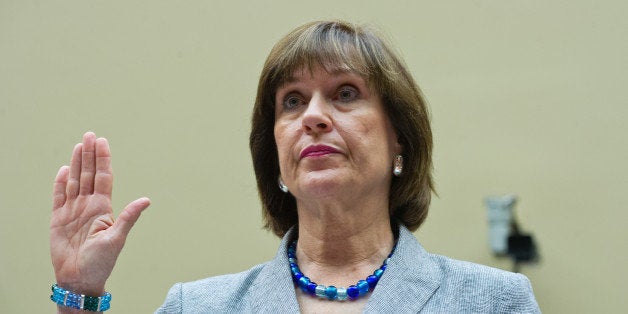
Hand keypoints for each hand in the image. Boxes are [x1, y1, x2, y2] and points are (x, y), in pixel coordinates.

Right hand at [50, 132, 149, 295]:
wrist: (79, 279)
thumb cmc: (101, 262)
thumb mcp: (117, 238)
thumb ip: (128, 217)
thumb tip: (147, 200)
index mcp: (103, 208)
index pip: (103, 177)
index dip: (103, 159)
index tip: (103, 142)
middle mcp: (89, 206)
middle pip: (89, 174)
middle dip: (90, 155)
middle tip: (90, 135)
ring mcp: (73, 211)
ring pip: (75, 181)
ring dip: (76, 163)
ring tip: (79, 145)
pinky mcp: (58, 219)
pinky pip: (58, 197)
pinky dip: (60, 183)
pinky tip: (64, 169)